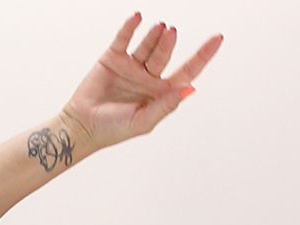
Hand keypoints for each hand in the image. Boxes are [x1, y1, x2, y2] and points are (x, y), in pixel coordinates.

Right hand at [60, 12, 222, 150]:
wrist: (82, 125)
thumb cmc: (113, 130)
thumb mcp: (143, 121)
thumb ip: (166, 105)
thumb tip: (190, 89)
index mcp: (160, 94)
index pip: (187, 71)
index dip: (202, 56)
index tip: (218, 38)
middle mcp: (148, 78)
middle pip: (164, 55)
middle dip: (168, 44)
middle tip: (169, 33)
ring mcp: (131, 66)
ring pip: (148, 45)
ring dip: (154, 35)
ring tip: (160, 28)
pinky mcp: (113, 58)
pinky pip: (124, 39)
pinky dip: (130, 28)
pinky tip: (137, 18)